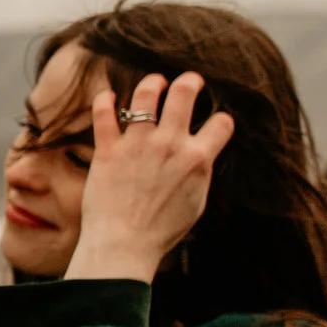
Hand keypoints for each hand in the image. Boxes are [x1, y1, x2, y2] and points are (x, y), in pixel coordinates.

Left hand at [64, 71, 234, 282]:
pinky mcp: (108, 150)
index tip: (216, 121)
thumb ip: (199, 174)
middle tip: (190, 80)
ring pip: (146, 95)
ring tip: (155, 83)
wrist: (124, 245)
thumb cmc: (160, 231)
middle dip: (190, 81)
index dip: (222, 120)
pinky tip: (107, 95)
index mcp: (197, 159)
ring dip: (152, 83)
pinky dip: (104, 100)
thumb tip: (202, 157)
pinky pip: (104, 113)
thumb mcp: (195, 203)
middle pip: (184, 94)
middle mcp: (169, 145)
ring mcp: (137, 145)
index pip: (222, 123)